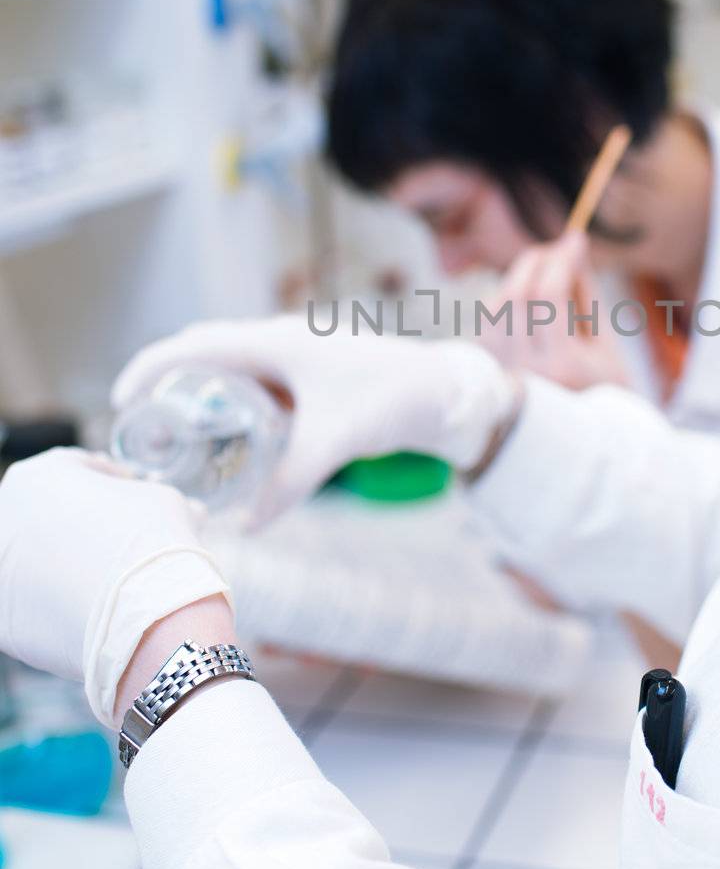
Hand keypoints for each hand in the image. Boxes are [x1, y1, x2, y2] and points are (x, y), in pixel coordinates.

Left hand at [0, 449, 230, 726]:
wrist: (148, 617)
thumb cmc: (154, 543)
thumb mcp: (161, 500)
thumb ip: (149, 498)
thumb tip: (175, 510)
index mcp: (37, 476)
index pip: (73, 469)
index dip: (109, 481)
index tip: (131, 495)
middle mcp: (5, 518)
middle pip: (48, 516)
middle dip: (84, 525)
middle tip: (120, 540)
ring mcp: (0, 572)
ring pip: (37, 562)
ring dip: (68, 565)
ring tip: (111, 581)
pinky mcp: (5, 619)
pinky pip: (34, 605)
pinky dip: (60, 604)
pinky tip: (95, 609)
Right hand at [111, 314, 517, 524]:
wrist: (448, 392)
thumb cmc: (394, 400)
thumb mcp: (334, 443)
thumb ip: (289, 483)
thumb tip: (246, 527)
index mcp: (276, 342)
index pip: (194, 345)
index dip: (150, 369)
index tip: (122, 402)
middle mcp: (281, 341)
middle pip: (206, 352)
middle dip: (169, 382)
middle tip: (145, 426)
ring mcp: (298, 355)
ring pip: (234, 368)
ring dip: (203, 393)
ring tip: (177, 437)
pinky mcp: (314, 374)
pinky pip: (260, 382)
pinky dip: (236, 403)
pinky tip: (233, 439)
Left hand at [478, 232, 631, 391]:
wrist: (573, 447)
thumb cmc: (600, 392)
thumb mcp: (605, 345)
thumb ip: (586, 294)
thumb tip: (572, 246)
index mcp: (562, 368)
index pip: (549, 296)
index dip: (562, 259)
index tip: (576, 239)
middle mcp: (524, 372)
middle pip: (517, 294)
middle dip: (537, 261)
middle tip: (557, 249)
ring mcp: (499, 373)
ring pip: (498, 303)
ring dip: (521, 279)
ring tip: (547, 278)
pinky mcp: (486, 372)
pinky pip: (489, 320)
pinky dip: (507, 301)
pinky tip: (528, 305)